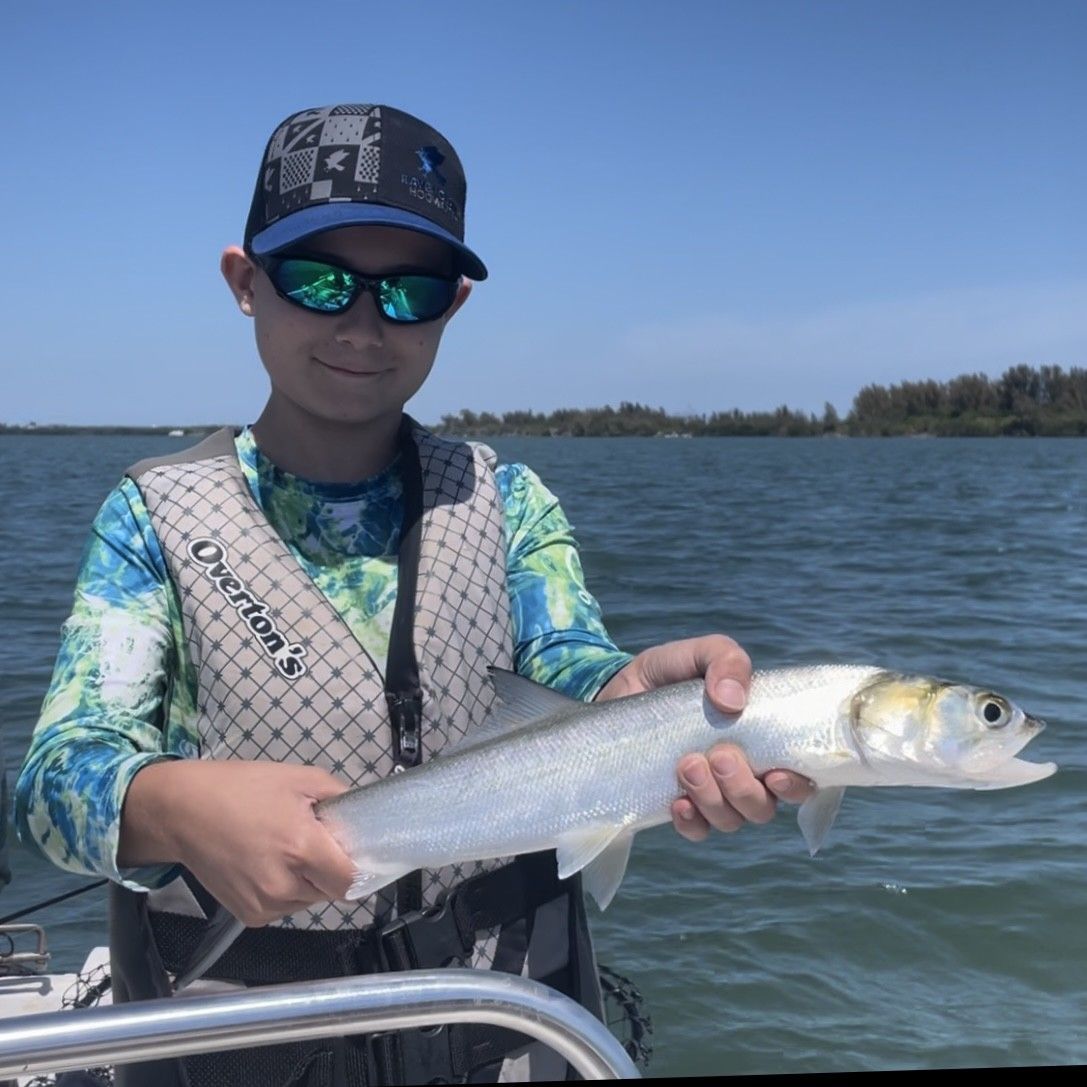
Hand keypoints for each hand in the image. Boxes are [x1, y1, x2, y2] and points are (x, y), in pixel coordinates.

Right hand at [119, 759, 356, 925]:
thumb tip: (362, 816)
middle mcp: (284, 886)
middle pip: (332, 890)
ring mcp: (264, 906)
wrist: (182, 811)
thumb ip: (339, 797)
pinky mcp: (248, 916)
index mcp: (302, 849)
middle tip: (317, 840)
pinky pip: (285, 907)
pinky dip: (287, 890)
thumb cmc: (241, 788)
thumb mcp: (299, 778)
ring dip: (309, 880)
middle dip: (332, 869)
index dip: (360, 866)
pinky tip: (269, 863)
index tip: (357, 851)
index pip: (352, 880)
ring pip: (310, 900)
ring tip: (287, 848)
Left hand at [595, 634, 814, 840]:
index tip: (777, 774)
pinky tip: (677, 802)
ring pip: (731, 820)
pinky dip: (690, 821)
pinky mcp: (677, 806)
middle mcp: (743, 775)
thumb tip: (733, 700)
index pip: (798, 778)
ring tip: (687, 765)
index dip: (797, 785)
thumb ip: (725, 660)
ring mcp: (710, 794)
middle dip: (744, 788)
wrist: (618, 690)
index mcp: (762, 741)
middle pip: (763, 806)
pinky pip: (695, 830)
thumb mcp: (697, 654)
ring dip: (713, 799)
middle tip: (719, 756)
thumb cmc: (671, 673)